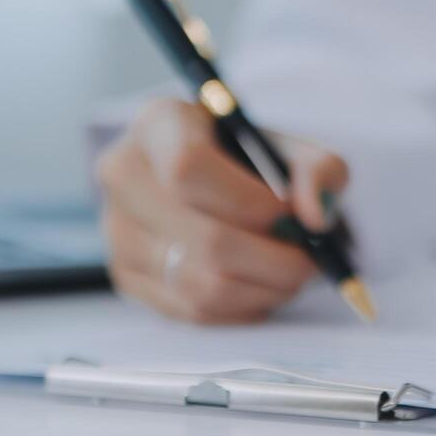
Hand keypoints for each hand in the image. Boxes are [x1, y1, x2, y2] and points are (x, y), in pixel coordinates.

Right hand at [96, 99, 348, 322]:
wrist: (220, 185)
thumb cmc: (257, 163)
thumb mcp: (297, 151)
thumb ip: (319, 171)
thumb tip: (314, 216)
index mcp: (159, 124)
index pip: (188, 168)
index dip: (249, 202)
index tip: (290, 215)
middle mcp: (124, 173)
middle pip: (203, 238)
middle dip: (274, 259)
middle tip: (311, 259)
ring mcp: (116, 228)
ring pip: (201, 284)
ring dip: (264, 288)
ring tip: (291, 273)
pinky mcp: (125, 274)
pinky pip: (193, 310)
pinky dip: (242, 307)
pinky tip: (262, 285)